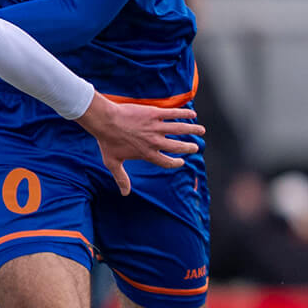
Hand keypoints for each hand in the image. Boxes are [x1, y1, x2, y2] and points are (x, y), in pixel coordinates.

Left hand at [75, 97, 203, 194]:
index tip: (181, 161)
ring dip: (192, 130)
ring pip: (180, 129)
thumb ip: (121, 178)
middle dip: (188, 148)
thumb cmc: (107, 141)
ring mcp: (155, 127)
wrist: (105, 120)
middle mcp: (154, 142)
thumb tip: (124, 193)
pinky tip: (192, 114)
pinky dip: (184, 114)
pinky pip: (174, 114)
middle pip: (177, 147)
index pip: (166, 162)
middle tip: (195, 148)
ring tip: (201, 131)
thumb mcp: (113, 162)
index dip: (175, 163)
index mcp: (147, 154)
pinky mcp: (154, 113)